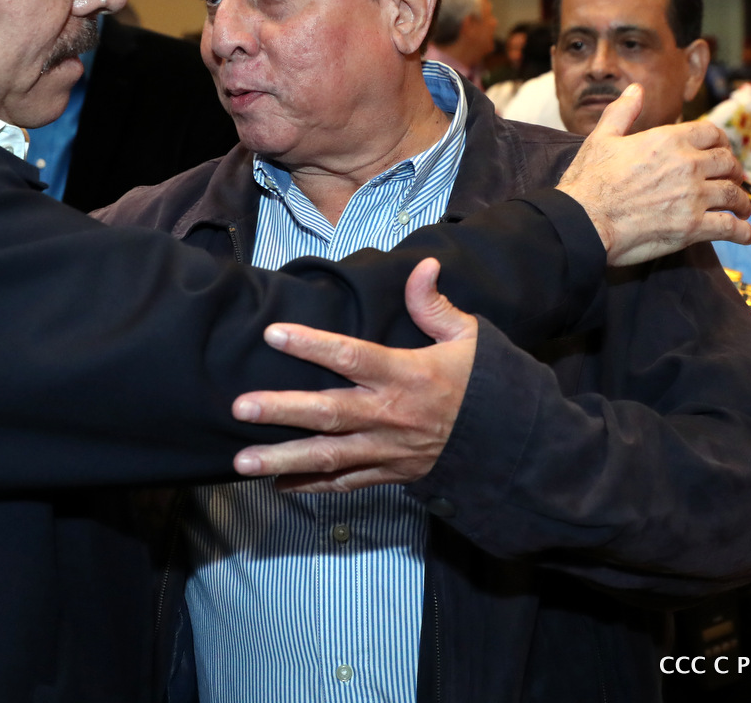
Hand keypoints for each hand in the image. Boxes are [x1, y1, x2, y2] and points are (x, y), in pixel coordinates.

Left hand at [232, 258, 476, 491]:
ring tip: (240, 463)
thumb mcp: (468, 338)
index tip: (273, 335)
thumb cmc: (482, 384)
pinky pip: (346, 483)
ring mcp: (387, 449)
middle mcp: (390, 415)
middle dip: (282, 411)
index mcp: (406, 375)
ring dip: (283, 460)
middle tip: (240, 407)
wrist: (510, 444)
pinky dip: (312, 485)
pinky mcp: (390, 474)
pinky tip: (278, 484)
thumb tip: (421, 265)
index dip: (312, 345)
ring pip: (329, 456)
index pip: (351, 357)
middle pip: (328, 413)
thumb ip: (434, 305)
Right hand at [557, 84, 750, 265]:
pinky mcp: (692, 227)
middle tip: (732, 181)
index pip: (711, 133)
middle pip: (728, 163)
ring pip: (735, 196)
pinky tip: (745, 235)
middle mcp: (687, 165)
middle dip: (734, 172)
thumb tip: (635, 90)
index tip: (720, 151)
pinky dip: (743, 232)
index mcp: (668, 140)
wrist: (582, 220)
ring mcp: (693, 197)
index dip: (720, 142)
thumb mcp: (601, 138)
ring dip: (742, 203)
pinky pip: (730, 228)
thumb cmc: (588, 181)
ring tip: (742, 210)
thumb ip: (623, 111)